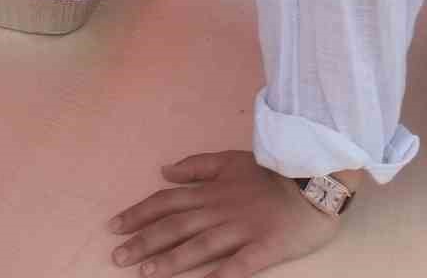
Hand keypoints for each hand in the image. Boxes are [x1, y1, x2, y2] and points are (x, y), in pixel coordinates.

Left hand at [110, 151, 340, 277]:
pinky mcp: (263, 249)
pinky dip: (219, 275)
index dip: (139, 214)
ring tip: (145, 273)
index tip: (114, 226)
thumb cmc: (270, 172)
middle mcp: (219, 210)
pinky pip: (237, 266)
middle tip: (117, 257)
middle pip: (176, 227)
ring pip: (199, 248)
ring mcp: (241, 231)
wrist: (313, 180)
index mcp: (211, 190)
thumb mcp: (230, 160)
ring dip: (170, 261)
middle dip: (144, 242)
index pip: (166, 202)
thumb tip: (164, 171)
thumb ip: (197, 167)